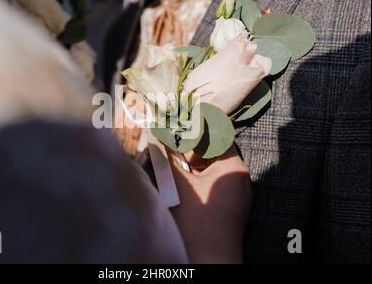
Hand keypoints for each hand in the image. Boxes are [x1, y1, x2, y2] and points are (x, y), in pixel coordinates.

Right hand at [167, 145, 251, 263]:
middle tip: (171, 153)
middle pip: (214, 153)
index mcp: (232, 168)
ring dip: (192, 167)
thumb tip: (155, 136)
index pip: (216, 137)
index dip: (194, 134)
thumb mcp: (177, 185)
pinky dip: (198, 182)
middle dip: (190, 151)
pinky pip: (214, 185)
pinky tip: (182, 188)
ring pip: (212, 170)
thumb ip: (166, 158)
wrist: (209, 261)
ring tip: (173, 171)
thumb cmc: (196, 222)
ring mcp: (236, 195)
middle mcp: (239, 179)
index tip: (176, 134)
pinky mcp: (230, 208)